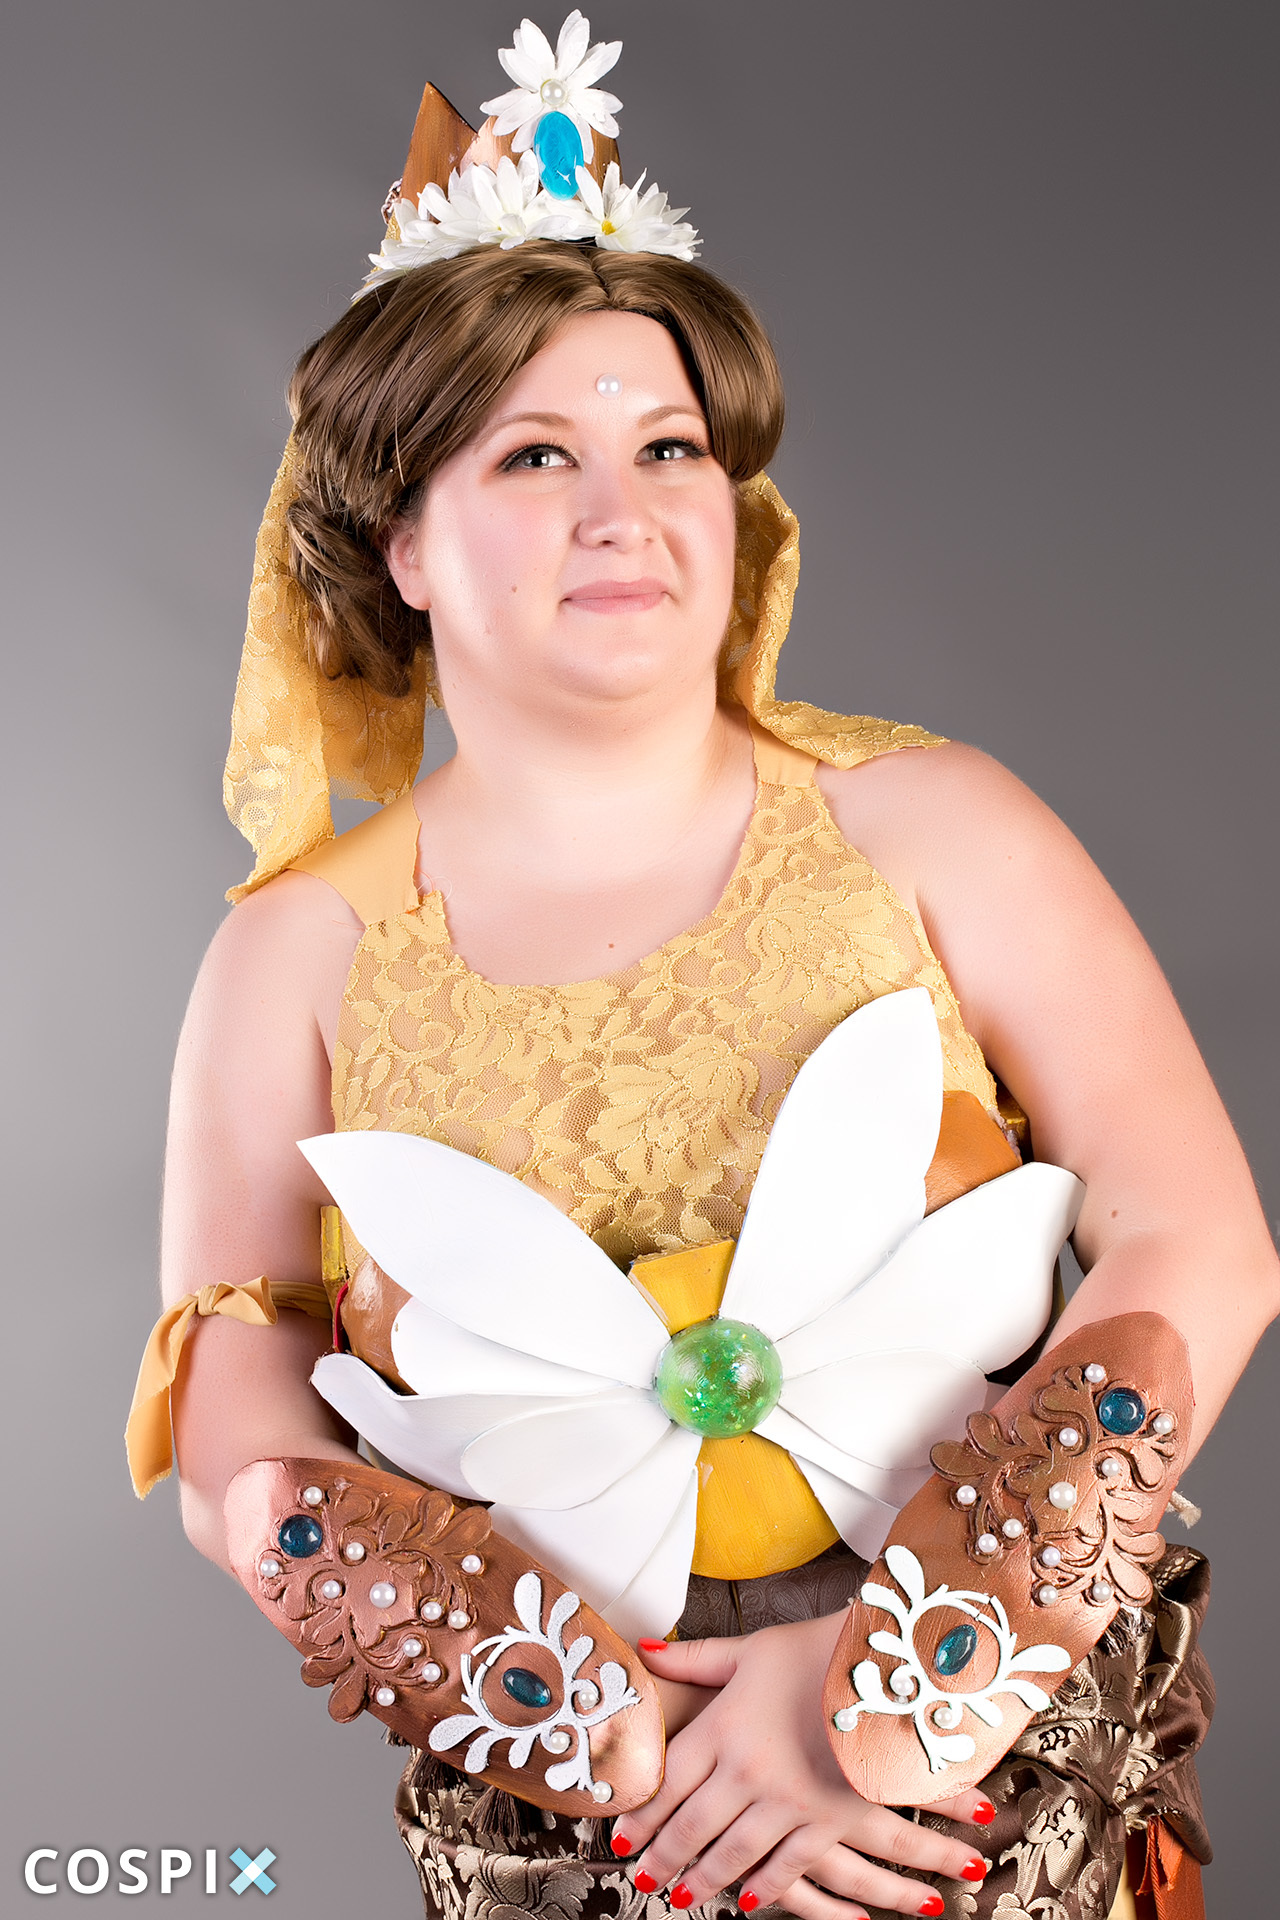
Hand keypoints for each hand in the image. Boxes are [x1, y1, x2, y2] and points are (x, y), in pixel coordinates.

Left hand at [609, 1619, 991, 1918]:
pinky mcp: (827, 1820)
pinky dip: (765, 1886)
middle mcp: (748, 1770)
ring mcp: (787, 1800)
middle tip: (642, 1875)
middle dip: (664, 1856)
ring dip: (704, 1878)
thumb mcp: (752, 1649)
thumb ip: (696, 1658)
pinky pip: (788, 1864)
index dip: (642, 1813)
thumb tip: (647, 1654)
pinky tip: (747, 1899)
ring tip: (682, 1894)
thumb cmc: (819, 1652)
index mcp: (724, 1724)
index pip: (668, 1780)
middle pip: (693, 1824)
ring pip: (734, 1853)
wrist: (892, 1670)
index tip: (623, 1835)